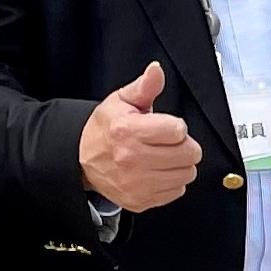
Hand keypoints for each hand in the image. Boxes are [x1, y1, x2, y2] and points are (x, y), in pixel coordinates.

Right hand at [79, 61, 200, 211]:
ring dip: (181, 164)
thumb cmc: (106, 129)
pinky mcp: (140, 201)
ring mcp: (136, 184)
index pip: (178, 130)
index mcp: (128, 131)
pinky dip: (172, 182)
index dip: (176, 126)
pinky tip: (158, 172)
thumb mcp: (121, 101)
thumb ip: (144, 87)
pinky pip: (176, 191)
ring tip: (163, 157)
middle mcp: (132, 160)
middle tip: (168, 142)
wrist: (81, 159)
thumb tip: (156, 70)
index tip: (165, 126)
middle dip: (184, 145)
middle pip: (188, 154)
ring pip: (186, 174)